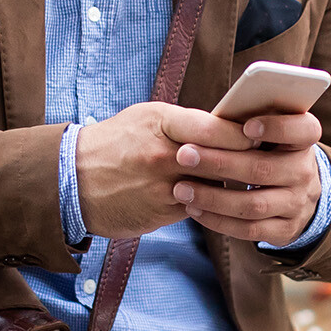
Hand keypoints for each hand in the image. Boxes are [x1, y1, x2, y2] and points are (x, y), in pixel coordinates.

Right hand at [76, 103, 248, 238]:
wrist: (72, 181)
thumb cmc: (114, 144)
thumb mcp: (145, 119)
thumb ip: (184, 123)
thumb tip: (225, 127)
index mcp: (161, 122)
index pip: (216, 128)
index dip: (242, 134)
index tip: (256, 135)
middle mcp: (164, 154)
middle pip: (222, 159)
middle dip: (243, 161)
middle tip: (258, 160)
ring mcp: (163, 185)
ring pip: (215, 186)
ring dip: (227, 185)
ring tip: (237, 179)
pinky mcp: (162, 211)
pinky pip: (198, 206)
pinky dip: (207, 202)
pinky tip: (209, 197)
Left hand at [170, 110, 323, 244]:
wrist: (295, 192)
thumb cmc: (268, 150)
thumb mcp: (267, 131)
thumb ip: (247, 121)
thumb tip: (212, 117)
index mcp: (303, 141)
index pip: (303, 130)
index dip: (277, 128)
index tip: (246, 127)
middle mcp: (304, 173)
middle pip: (263, 169)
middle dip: (220, 163)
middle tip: (184, 155)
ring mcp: (297, 204)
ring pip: (254, 205)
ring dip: (213, 198)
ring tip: (181, 189)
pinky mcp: (285, 230)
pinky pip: (250, 230)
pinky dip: (219, 221)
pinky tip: (194, 210)